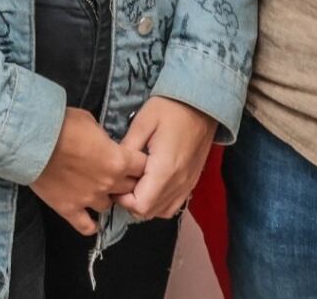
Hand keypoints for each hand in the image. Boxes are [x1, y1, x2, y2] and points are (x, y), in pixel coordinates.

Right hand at [28, 107, 146, 234]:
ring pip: (109, 206)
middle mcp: (108, 183)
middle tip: (116, 174)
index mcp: (118, 160)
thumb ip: (104, 138)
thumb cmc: (61, 124)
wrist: (31, 140)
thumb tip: (105, 146)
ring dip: (106, 198)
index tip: (134, 161)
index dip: (140, 164)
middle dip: (127, 182)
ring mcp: (89, 198)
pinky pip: (86, 226)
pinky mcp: (69, 209)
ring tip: (97, 190)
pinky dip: (91, 225)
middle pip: (130, 189)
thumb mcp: (89, 121)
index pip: (143, 168)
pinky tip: (92, 222)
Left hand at [118, 95, 214, 220]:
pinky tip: (150, 186)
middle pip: (150, 212)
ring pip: (162, 211)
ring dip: (145, 204)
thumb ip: (128, 147)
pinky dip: (160, 202)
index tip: (115, 182)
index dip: (123, 199)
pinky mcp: (192, 182)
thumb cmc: (171, 108)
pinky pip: (174, 205)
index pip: (141, 205)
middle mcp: (178, 183)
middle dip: (131, 203)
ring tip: (135, 183)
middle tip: (121, 181)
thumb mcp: (143, 122)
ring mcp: (188, 184)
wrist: (203, 104)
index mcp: (165, 169)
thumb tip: (114, 165)